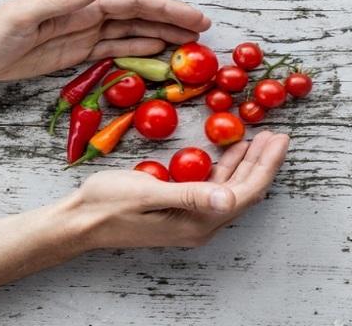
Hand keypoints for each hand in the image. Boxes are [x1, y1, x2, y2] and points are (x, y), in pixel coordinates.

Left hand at [0, 0, 210, 79]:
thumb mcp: (24, 15)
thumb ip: (62, 0)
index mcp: (80, 5)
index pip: (132, 3)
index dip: (166, 9)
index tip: (194, 19)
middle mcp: (86, 17)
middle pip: (139, 16)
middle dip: (171, 22)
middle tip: (203, 35)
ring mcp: (82, 35)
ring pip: (130, 33)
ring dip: (160, 37)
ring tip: (188, 46)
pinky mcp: (74, 53)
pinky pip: (113, 51)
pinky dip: (136, 51)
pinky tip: (154, 53)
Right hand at [60, 131, 288, 248]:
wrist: (80, 220)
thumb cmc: (107, 204)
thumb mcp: (147, 193)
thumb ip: (189, 195)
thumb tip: (229, 198)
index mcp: (196, 223)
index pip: (243, 193)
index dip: (264, 166)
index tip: (279, 139)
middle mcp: (198, 225)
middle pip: (241, 192)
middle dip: (260, 163)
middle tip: (276, 134)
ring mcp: (188, 220)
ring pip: (227, 190)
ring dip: (244, 164)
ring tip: (258, 139)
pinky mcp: (178, 212)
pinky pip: (210, 189)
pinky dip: (223, 168)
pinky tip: (226, 153)